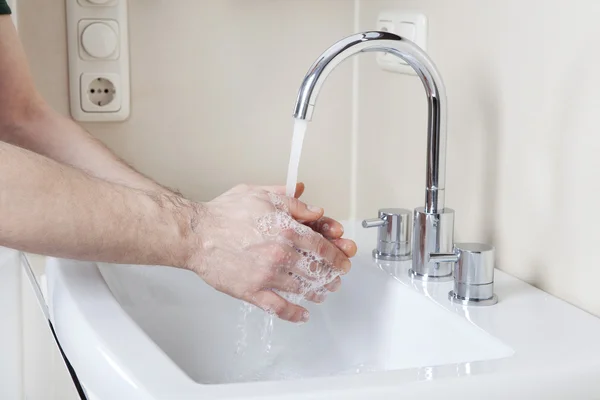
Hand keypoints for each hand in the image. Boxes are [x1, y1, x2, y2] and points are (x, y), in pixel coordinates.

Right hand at [186, 184, 355, 322]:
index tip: (343, 260)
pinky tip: (302, 315)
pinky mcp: (252, 291)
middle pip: (318, 269)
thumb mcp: (261, 195)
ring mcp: (268, 275)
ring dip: (318, 292)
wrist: (196, 234)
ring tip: (323, 294)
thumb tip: (314, 209)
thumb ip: (292, 201)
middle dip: (332, 275)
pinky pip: (279, 307)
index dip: (338, 255)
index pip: (323, 246)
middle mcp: (281, 253)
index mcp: (287, 229)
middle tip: (336, 278)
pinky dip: (294, 314)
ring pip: (303, 288)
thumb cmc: (224, 213)